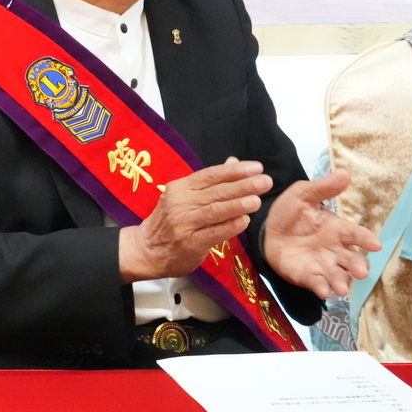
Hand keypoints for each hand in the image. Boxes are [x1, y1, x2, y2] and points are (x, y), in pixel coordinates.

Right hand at [119, 157, 271, 281]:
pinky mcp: (188, 243)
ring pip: (214, 211)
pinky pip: (212, 233)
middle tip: (265, 181)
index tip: (257, 167)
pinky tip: (243, 221)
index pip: (210, 175)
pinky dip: (229, 227)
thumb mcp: (184, 197)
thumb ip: (210, 182)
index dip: (234, 171)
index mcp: (181, 187)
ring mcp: (183, 223)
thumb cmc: (170, 221)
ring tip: (256, 200)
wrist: (147, 250)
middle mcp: (180, 202)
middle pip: (215, 192)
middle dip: (243, 186)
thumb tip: (233, 162)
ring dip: (237, 205)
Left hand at [262, 170, 380, 298]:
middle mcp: (335, 250)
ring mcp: (323, 265)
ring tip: (342, 288)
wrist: (266, 230)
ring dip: (342, 282)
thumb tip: (345, 173)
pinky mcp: (308, 277)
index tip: (376, 244)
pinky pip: (318, 284)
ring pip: (338, 276)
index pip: (355, 234)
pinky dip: (322, 288)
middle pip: (352, 260)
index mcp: (337, 229)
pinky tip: (323, 291)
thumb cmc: (290, 213)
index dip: (366, 239)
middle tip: (361, 272)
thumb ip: (323, 188)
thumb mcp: (302, 195)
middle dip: (358, 266)